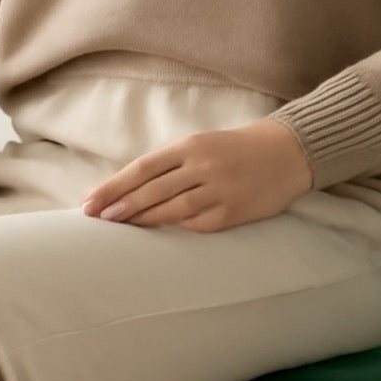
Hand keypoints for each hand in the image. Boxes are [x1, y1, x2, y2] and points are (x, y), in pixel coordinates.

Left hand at [81, 117, 313, 232]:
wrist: (288, 152)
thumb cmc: (238, 149)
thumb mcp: (203, 146)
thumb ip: (172, 166)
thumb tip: (135, 190)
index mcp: (189, 146)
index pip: (142, 169)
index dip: (114, 187)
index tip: (91, 202)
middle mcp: (200, 167)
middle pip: (151, 190)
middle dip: (120, 206)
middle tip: (96, 219)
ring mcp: (216, 190)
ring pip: (170, 209)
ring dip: (142, 219)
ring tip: (119, 227)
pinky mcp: (231, 212)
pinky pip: (196, 224)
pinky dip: (176, 228)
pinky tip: (158, 234)